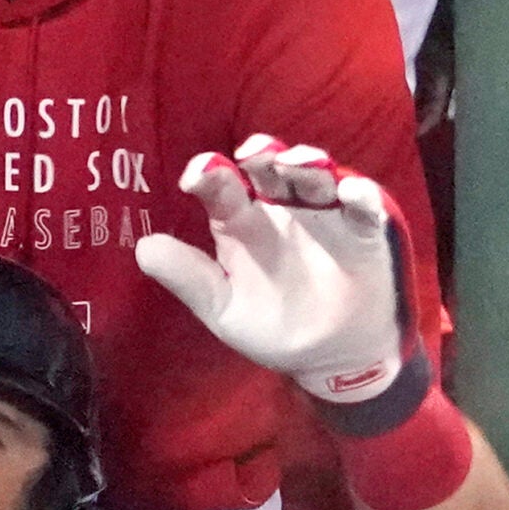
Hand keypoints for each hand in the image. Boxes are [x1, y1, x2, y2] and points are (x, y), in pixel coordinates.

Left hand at [133, 135, 408, 403]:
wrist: (331, 357)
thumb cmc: (272, 325)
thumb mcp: (222, 307)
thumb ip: (187, 278)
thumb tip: (143, 249)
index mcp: (240, 222)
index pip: (221, 187)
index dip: (208, 175)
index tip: (196, 175)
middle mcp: (280, 208)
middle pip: (268, 168)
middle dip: (261, 154)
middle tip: (249, 153)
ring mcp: (323, 215)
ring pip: (314, 177)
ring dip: (306, 163)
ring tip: (295, 162)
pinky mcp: (363, 232)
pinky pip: (365, 207)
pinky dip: (360, 195)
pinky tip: (350, 192)